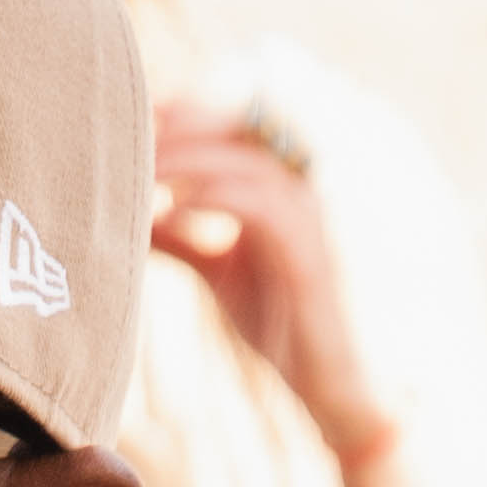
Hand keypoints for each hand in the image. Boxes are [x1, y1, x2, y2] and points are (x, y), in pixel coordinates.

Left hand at [147, 102, 386, 453]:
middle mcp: (334, 159)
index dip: (194, 101)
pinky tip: (161, 206)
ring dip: (180, 151)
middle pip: (247, 96)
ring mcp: (331, 194)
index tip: (141, 123)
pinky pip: (250, 195)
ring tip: (131, 172)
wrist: (360, 396)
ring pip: (244, 140)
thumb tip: (130, 212)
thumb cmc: (300, 331)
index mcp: (320, 158)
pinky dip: (199, 193)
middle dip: (182, 113)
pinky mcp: (319, 238)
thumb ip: (188, 234)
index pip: (255, 91)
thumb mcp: (232, 271)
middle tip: (125, 136)